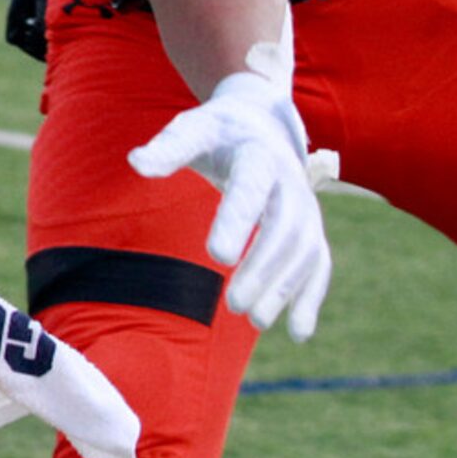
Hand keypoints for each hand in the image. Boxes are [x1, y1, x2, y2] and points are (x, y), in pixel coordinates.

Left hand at [129, 70, 331, 340]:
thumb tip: (136, 163)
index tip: (217, 256)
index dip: (237, 221)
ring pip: (306, 251)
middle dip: (263, 268)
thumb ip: (168, 148)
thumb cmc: (216, 133)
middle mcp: (290, 182)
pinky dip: (310, 297)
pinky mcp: (311, 228)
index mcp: (257, 156)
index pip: (251, 190)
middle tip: (233, 304)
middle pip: (285, 228)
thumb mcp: (192, 130)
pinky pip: (319, 264)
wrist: (261, 124)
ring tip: (254, 321)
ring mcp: (307, 207)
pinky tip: (297, 333)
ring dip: (284, 288)